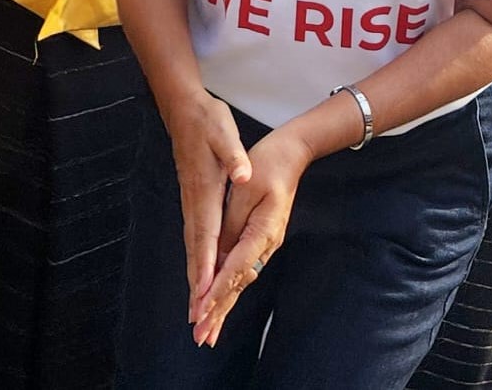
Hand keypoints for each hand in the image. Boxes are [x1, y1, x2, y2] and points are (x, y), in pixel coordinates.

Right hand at [163, 91, 251, 337]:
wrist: (183, 108)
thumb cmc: (207, 119)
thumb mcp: (223, 131)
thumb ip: (233, 154)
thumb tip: (242, 173)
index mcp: (204, 188)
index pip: (206, 233)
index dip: (205, 264)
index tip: (205, 292)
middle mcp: (194, 200)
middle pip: (194, 249)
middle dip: (196, 285)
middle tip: (197, 318)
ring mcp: (190, 201)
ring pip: (192, 246)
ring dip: (193, 278)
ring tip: (196, 308)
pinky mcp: (192, 199)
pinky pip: (194, 237)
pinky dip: (195, 260)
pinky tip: (198, 275)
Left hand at [192, 127, 311, 346]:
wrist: (290, 155)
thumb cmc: (267, 165)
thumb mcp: (245, 188)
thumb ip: (232, 221)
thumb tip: (219, 253)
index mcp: (263, 230)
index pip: (236, 267)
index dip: (217, 290)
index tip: (202, 309)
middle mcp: (266, 243)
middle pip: (239, 283)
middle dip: (218, 310)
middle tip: (200, 335)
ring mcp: (266, 243)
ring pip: (240, 280)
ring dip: (222, 305)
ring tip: (207, 329)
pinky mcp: (261, 240)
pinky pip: (242, 269)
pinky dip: (229, 287)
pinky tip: (219, 302)